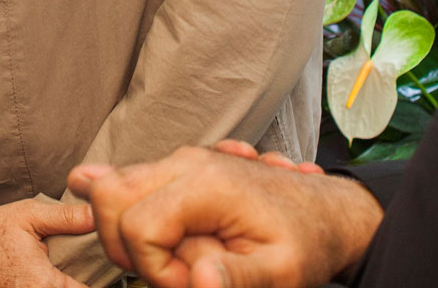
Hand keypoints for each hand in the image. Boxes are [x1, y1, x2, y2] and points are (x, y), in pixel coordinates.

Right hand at [0, 199, 95, 287]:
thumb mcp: (28, 215)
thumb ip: (67, 218)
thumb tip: (100, 215)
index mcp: (43, 285)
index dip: (101, 286)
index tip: (109, 275)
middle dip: (79, 284)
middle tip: (86, 273)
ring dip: (62, 286)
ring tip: (66, 274)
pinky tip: (41, 279)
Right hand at [68, 146, 382, 287]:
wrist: (328, 212)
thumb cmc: (307, 241)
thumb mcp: (281, 272)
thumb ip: (238, 278)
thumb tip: (199, 279)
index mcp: (206, 185)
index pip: (136, 226)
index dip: (154, 268)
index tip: (191, 282)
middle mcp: (186, 162)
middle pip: (110, 194)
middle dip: (125, 245)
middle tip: (174, 270)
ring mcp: (181, 161)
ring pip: (112, 185)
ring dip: (127, 230)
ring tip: (175, 254)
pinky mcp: (180, 170)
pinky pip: (128, 180)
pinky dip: (121, 204)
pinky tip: (109, 213)